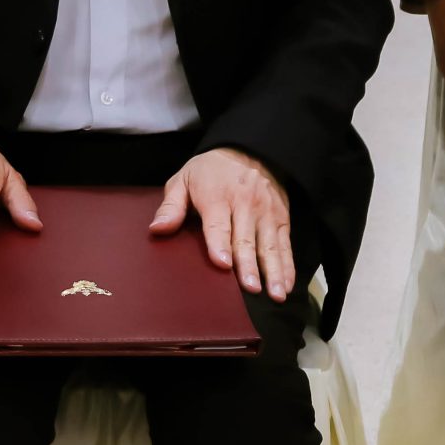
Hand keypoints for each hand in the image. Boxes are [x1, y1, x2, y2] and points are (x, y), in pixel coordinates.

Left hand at [152, 148, 295, 302]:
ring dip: (274, 271)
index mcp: (217, 195)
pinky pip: (284, 245)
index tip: (222, 264)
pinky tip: (287, 285)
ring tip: (276, 294)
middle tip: (251, 288)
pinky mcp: (281, 218)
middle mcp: (245, 203)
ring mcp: (266, 211)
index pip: (218, 224)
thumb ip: (171, 206)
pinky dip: (287, 266)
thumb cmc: (210, 172)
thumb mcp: (184, 179)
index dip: (220, 244)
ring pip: (269, 245)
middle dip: (249, 265)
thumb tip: (157, 229)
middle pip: (246, 239)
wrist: (248, 150)